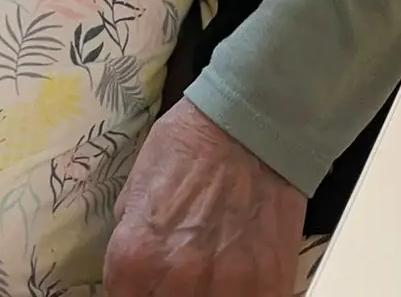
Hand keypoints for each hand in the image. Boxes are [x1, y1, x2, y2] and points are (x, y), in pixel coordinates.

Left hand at [104, 99, 306, 296]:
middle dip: (168, 289)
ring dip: (206, 291)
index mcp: (135, 257)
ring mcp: (226, 290)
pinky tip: (241, 271)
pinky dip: (242, 291)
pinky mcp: (269, 287)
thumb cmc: (192, 142)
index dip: (137, 289)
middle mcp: (175, 282)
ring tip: (213, 266)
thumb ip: (131, 233)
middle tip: (182, 267)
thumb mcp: (138, 183)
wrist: (254, 120)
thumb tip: (131, 268)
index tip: (148, 279)